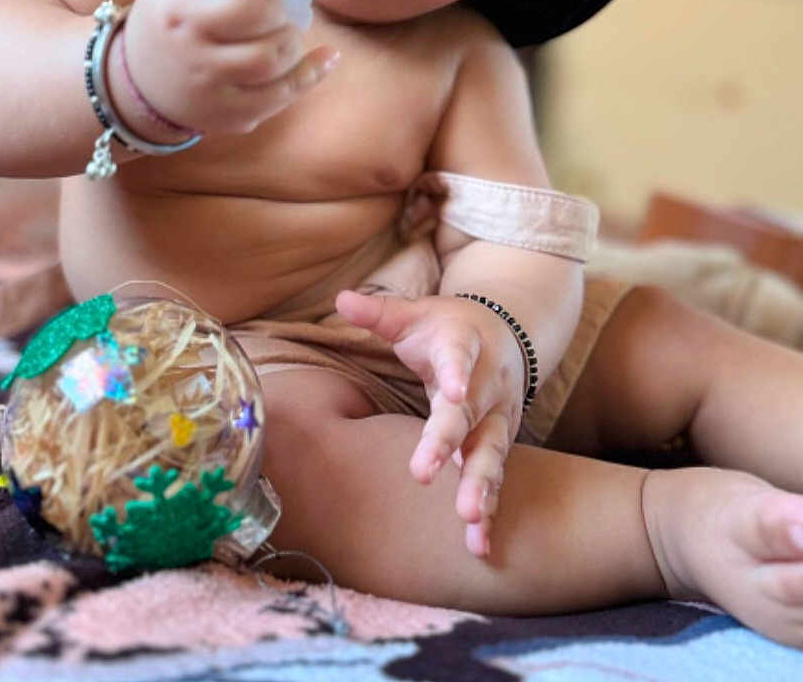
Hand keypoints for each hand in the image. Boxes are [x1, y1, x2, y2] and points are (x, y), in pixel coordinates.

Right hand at [122, 0, 337, 135]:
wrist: (137, 83)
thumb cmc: (181, 16)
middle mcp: (184, 32)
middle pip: (259, 11)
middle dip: (280, 8)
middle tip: (275, 12)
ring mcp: (202, 77)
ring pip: (271, 56)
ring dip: (291, 42)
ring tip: (283, 37)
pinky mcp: (222, 112)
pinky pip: (281, 94)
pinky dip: (310, 73)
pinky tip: (323, 58)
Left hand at [334, 289, 525, 556]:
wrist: (504, 335)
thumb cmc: (446, 328)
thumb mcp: (416, 314)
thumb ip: (380, 312)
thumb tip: (341, 297)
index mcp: (464, 346)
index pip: (459, 359)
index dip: (455, 373)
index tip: (449, 390)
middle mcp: (486, 385)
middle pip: (469, 415)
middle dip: (450, 443)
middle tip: (426, 472)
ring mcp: (497, 418)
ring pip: (491, 453)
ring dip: (481, 486)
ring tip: (470, 519)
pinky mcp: (497, 445)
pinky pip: (494, 481)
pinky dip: (490, 512)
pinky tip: (479, 549)